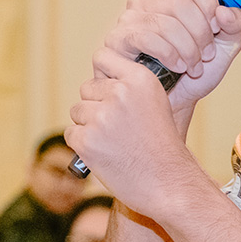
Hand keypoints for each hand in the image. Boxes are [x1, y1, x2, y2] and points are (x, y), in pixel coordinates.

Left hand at [67, 48, 207, 217]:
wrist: (169, 184)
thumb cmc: (162, 147)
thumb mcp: (156, 104)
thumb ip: (130, 88)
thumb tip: (98, 79)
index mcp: (140, 79)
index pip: (103, 57)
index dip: (103, 75)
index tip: (109, 88)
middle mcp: (120, 93)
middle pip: (87, 88)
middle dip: (96, 106)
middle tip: (118, 128)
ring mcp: (101, 117)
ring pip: (77, 111)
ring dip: (88, 127)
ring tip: (114, 143)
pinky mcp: (87, 141)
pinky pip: (71, 133)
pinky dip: (82, 145)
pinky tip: (105, 154)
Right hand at [96, 0, 240, 113]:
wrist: (175, 102)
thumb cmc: (196, 70)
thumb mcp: (225, 47)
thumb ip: (235, 24)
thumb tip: (225, 11)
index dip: (209, 3)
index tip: (217, 26)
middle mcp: (148, 0)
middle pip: (180, 3)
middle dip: (200, 34)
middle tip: (207, 54)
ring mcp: (128, 18)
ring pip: (165, 23)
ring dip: (187, 49)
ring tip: (194, 66)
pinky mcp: (116, 40)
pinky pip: (144, 38)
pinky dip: (168, 54)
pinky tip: (176, 67)